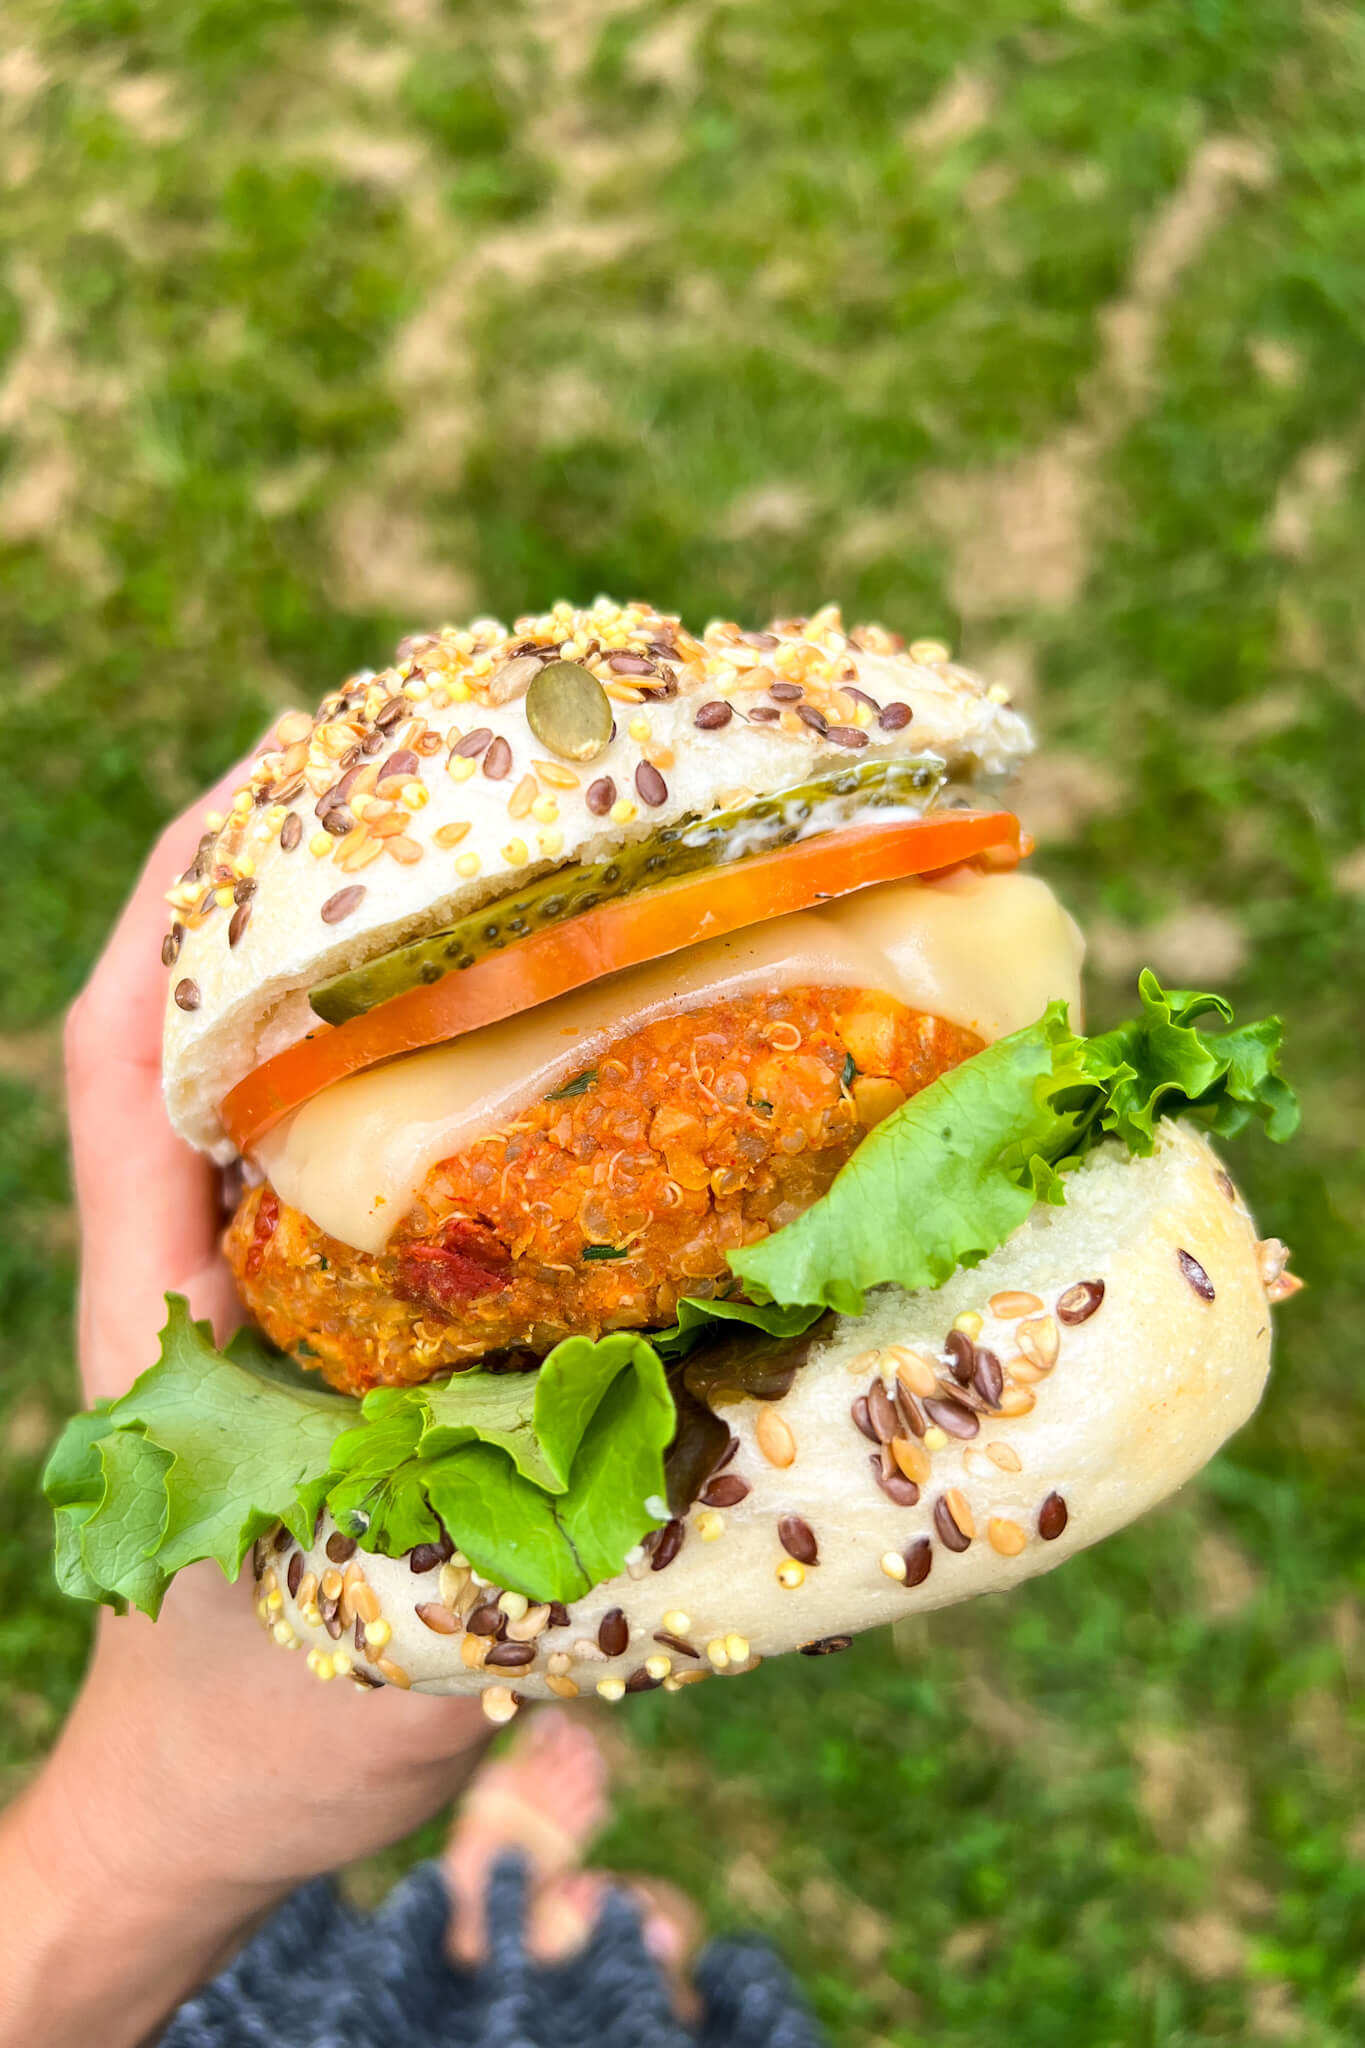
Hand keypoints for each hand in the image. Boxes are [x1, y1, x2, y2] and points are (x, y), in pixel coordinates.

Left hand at [0, 752, 491, 2047]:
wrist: (212, 1805)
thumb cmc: (267, 1725)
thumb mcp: (371, 1631)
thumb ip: (488, 1527)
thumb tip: (672, 1417)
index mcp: (169, 1292)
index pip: (127, 1053)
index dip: (184, 899)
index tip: (276, 767)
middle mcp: (206, 1257)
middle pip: (207, 1026)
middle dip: (288, 884)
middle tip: (434, 770)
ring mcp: (259, 1285)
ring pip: (290, 1085)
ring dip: (362, 968)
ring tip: (506, 862)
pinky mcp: (324, 1330)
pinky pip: (375, 1171)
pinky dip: (437, 1085)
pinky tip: (561, 1051)